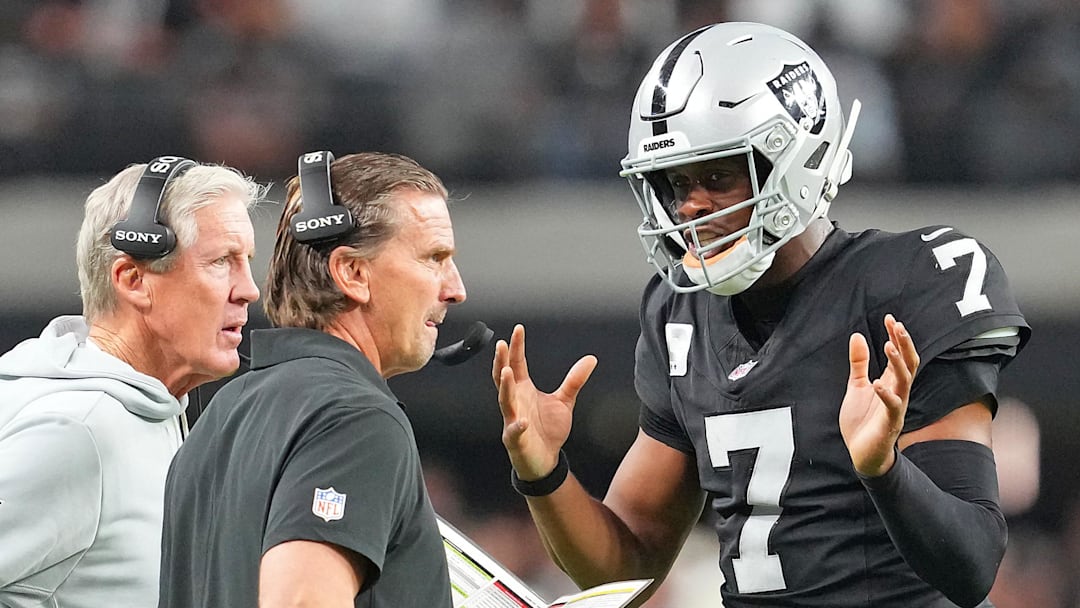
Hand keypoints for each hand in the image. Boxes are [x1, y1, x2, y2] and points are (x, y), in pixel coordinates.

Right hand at [492, 324, 596, 479]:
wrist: (545, 461)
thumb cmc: (548, 430)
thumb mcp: (564, 401)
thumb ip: (574, 380)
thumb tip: (591, 359)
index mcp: (523, 390)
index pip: (517, 364)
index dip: (516, 347)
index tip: (518, 329)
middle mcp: (515, 402)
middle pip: (504, 378)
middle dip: (502, 361)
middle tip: (502, 344)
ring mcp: (513, 420)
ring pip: (505, 400)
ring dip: (505, 387)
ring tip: (506, 372)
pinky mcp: (516, 439)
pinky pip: (514, 431)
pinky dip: (517, 426)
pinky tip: (523, 421)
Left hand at [839, 314, 919, 476]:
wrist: (861, 453)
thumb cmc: (861, 421)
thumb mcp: (856, 386)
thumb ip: (859, 363)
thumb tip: (858, 336)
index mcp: (890, 383)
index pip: (899, 355)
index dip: (896, 337)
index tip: (890, 318)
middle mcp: (897, 392)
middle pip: (909, 364)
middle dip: (904, 344)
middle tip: (897, 325)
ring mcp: (896, 407)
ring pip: (905, 381)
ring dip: (898, 363)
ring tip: (888, 345)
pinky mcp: (890, 423)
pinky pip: (893, 407)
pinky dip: (886, 394)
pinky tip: (877, 383)